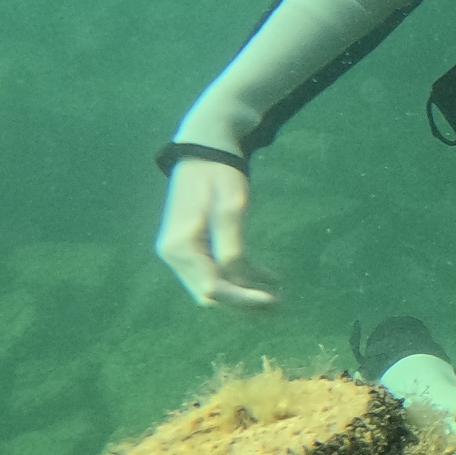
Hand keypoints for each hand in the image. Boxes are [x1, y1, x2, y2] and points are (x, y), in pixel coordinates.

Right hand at [154, 158, 279, 309]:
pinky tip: (265, 279)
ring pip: (211, 289)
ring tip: (277, 297)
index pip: (212, 287)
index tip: (273, 300)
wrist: (204, 149)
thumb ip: (232, 244)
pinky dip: (237, 281)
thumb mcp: (230, 205)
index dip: (243, 299)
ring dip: (242, 296)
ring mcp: (178, 253)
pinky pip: (212, 275)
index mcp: (181, 245)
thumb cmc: (219, 173)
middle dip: (245, 303)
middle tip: (281, 304)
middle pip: (210, 294)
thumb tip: (238, 280)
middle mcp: (174, 254)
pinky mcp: (188, 249)